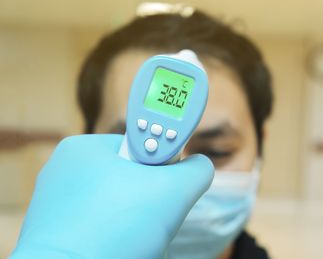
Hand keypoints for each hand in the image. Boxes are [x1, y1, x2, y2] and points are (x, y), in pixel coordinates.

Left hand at [10, 134, 213, 258]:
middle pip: (130, 178)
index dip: (161, 164)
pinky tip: (120, 251)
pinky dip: (116, 237)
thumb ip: (196, 170)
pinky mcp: (52, 233)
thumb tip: (200, 166)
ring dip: (136, 222)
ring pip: (116, 205)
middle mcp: (65, 171)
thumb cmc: (116, 228)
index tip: (168, 187)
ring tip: (135, 241)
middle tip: (153, 221)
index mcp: (85, 148)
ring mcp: (56, 204)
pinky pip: (99, 226)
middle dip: (149, 200)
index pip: (140, 144)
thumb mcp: (172, 192)